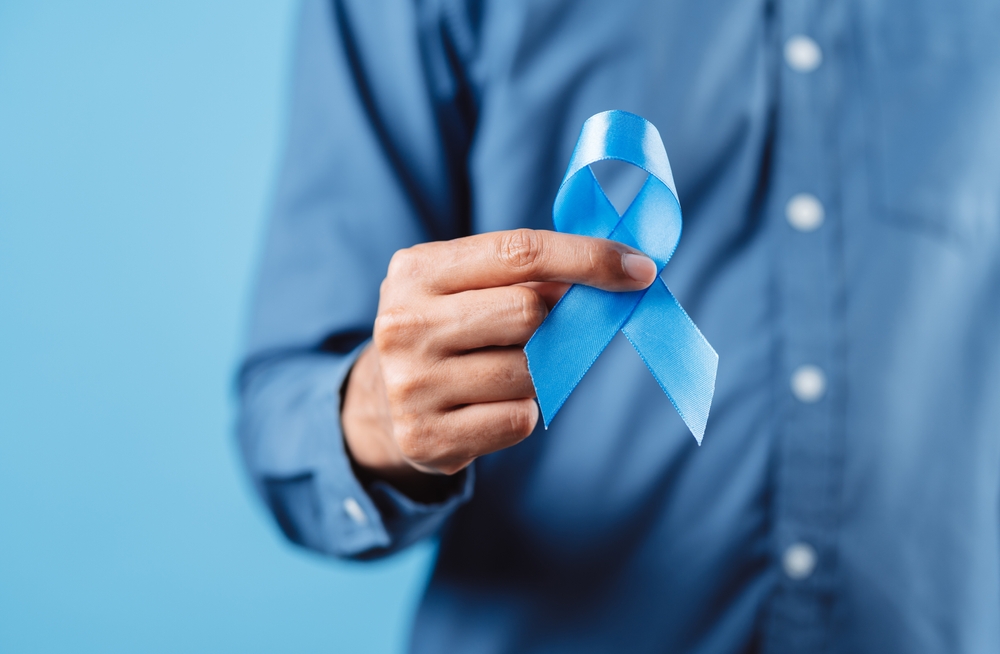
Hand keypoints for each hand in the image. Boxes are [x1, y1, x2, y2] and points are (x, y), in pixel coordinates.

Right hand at [341, 229, 656, 493]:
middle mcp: (403, 325)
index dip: (587, 258)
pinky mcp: (426, 437)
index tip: (640, 270)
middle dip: (556, 322)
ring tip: (502, 368)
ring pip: (529, 372)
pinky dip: (523, 411)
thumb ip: (526, 274)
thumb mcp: (465, 284)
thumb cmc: (447, 328)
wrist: (380, 402)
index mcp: (415, 271)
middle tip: (550, 329)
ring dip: (539, 372)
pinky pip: (519, 419)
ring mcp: (410, 385)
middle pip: (529, 313)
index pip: (519, 252)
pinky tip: (490, 404)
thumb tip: (618, 274)